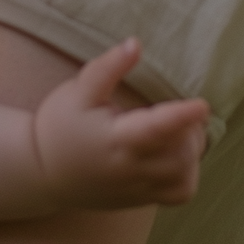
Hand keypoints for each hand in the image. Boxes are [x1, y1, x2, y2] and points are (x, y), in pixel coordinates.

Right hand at [32, 41, 210, 209]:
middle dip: (189, 129)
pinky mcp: (142, 199)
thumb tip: (135, 44)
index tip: (202, 105)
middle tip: (179, 110)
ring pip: (184, 174)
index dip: (182, 117)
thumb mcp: (77, 91)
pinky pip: (181, 193)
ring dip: (192, 149)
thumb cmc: (60, 126)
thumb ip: (107, 68)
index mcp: (115, 138)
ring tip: (178, 131)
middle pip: (179, 153)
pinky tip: (177, 155)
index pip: (156, 129)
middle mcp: (130, 168)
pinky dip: (189, 173)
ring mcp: (138, 188)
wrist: (42, 172)